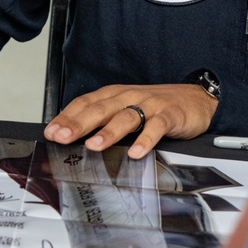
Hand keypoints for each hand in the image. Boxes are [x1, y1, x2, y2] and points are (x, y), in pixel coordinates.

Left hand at [44, 84, 218, 158]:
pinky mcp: (169, 115)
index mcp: (116, 95)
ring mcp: (150, 105)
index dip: (67, 116)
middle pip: (101, 109)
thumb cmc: (157, 105)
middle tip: (63, 137)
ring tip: (95, 145)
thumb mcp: (127, 108)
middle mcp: (130, 97)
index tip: (51, 131)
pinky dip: (145, 139)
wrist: (196, 98)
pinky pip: (156, 127)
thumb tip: (73, 137)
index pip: (86, 103)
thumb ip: (104, 119)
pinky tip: (136, 151)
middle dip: (79, 123)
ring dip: (109, 131)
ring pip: (126, 116)